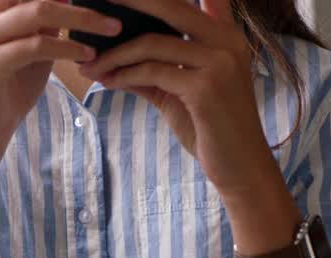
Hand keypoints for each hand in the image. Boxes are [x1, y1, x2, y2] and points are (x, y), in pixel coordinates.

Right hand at [0, 0, 121, 153]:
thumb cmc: (10, 85)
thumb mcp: (32, 44)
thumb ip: (46, 17)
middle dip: (78, 0)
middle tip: (112, 12)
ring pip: (40, 12)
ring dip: (82, 19)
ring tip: (110, 29)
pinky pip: (36, 45)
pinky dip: (68, 48)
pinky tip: (87, 55)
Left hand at [76, 0, 271, 194]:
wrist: (240, 166)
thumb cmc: (210, 128)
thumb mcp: (181, 92)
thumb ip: (156, 68)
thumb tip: (113, 57)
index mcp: (225, 35)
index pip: (186, 0)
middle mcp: (226, 41)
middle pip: (168, 5)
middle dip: (127, 2)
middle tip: (92, 8)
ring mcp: (218, 62)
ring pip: (152, 43)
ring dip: (114, 55)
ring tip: (90, 64)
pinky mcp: (205, 87)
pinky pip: (152, 72)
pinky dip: (124, 75)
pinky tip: (108, 81)